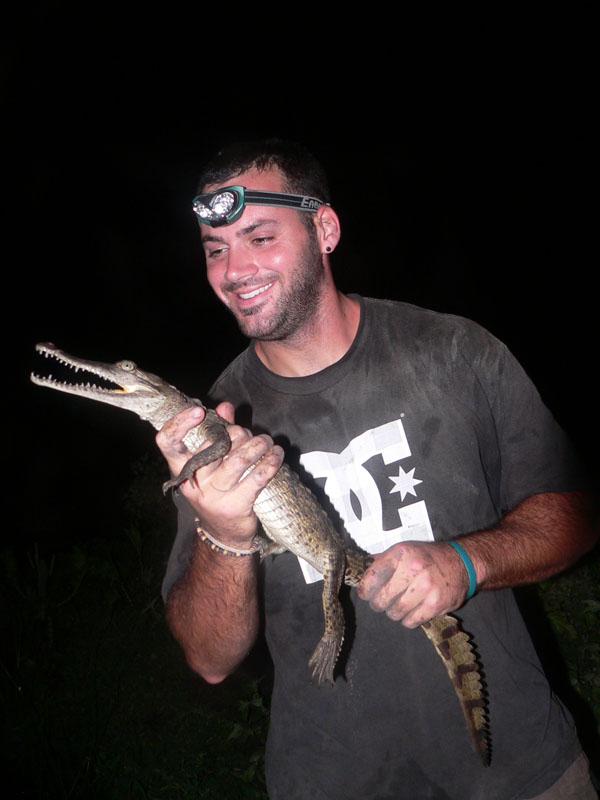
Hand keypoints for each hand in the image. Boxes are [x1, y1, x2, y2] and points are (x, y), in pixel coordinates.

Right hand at [155, 402, 283, 547]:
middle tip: (251, 435)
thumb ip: (217, 432)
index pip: (168, 443)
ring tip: (267, 442)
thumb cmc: (218, 490)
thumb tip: (224, 406)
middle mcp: (195, 481)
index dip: (179, 423)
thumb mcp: (212, 463)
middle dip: (239, 433)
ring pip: (240, 459)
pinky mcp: (236, 505)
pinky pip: (257, 477)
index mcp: (181, 468)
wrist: (224, 533)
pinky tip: (276, 455)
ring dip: (258, 445)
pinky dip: (270, 462)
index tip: (198, 411)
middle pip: (216, 445)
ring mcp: (215, 495)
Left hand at [357, 540, 469, 626]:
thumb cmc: (429, 557)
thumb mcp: (405, 550)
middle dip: (378, 604)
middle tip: (382, 602)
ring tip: (400, 605)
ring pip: (394, 613)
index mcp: (401, 553)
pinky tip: (412, 610)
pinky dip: (408, 619)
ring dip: (394, 612)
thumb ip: (383, 560)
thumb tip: (361, 569)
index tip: (366, 593)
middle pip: (381, 599)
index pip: (372, 577)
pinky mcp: (435, 604)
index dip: (365, 589)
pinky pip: (410, 621)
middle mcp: (413, 569)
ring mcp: (425, 587)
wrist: (462, 563)